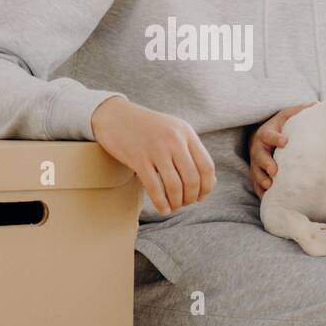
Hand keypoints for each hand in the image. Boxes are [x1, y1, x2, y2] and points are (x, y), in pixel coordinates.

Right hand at [91, 97, 215, 214]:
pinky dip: (161, 203)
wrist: (116, 116)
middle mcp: (174, 139)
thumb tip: (209, 183)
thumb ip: (191, 152)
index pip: (206, 166)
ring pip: (175, 186)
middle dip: (191, 197)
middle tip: (185, 203)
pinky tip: (163, 209)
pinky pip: (154, 188)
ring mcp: (156, 148)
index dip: (207, 187)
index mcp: (186, 132)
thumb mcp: (174, 131)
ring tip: (174, 206)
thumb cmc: (148, 129)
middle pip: (192, 179)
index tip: (201, 196)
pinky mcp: (138, 158)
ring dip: (177, 202)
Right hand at [249, 102, 316, 196]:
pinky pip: (256, 184)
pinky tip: (268, 198)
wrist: (262, 136)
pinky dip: (261, 191)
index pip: (268, 135)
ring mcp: (255, 163)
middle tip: (275, 171)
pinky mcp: (256, 173)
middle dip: (265, 164)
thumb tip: (317, 105)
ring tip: (270, 186)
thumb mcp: (287, 115)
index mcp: (266, 133)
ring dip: (262, 179)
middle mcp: (258, 148)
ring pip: (255, 172)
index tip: (285, 142)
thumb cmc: (279, 126)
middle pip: (259, 156)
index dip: (275, 138)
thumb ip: (300, 110)